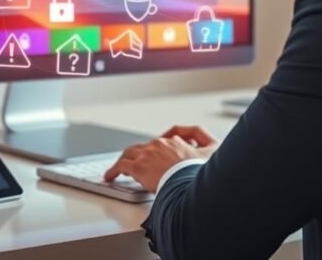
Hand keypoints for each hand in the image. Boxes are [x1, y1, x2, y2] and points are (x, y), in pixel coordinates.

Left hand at [103, 126, 218, 192]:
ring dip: (124, 160)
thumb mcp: (212, 148)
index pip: (160, 142)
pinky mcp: (139, 167)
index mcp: (174, 141)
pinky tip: (109, 177)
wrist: (192, 183)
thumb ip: (203, 137)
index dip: (155, 151)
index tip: (152, 159)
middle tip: (132, 165)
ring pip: (129, 153)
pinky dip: (113, 170)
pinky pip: (120, 166)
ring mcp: (147, 154)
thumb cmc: (201, 171)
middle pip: (143, 146)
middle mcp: (159, 144)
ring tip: (118, 169)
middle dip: (138, 155)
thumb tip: (194, 138)